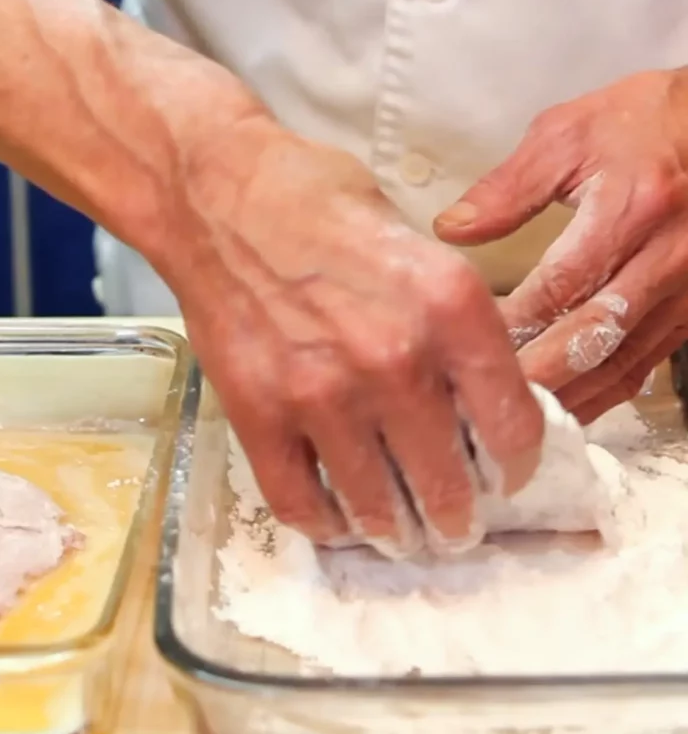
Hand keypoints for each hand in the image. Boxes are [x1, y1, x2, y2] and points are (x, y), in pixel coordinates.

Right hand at [160, 116, 542, 557]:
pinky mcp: (257, 413)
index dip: (517, 466)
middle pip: (448, 481)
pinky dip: (323, 526)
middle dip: (458, 518)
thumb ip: (453, 325)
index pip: (512, 425)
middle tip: (455, 528)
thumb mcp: (418, 244)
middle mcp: (393, 358)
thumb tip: (478, 401)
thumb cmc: (319, 205)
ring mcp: (320, 394)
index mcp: (450, 306)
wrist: (216, 196)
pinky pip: (298, 502)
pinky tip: (335, 522)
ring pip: (376, 506)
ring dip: (395, 534)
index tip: (507, 478)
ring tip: (400, 537)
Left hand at [434, 69, 687, 423]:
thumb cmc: (649, 123)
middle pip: (589, 340)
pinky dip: (598, 395)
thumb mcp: (571, 134)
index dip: (508, 324)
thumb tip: (451, 229)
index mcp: (633, 210)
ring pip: (618, 367)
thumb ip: (508, 187)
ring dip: (563, 398)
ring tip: (508, 421)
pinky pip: (641, 367)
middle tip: (476, 402)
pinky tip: (560, 409)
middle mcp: (666, 260)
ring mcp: (686, 292)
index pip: (558, 288)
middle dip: (530, 378)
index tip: (459, 345)